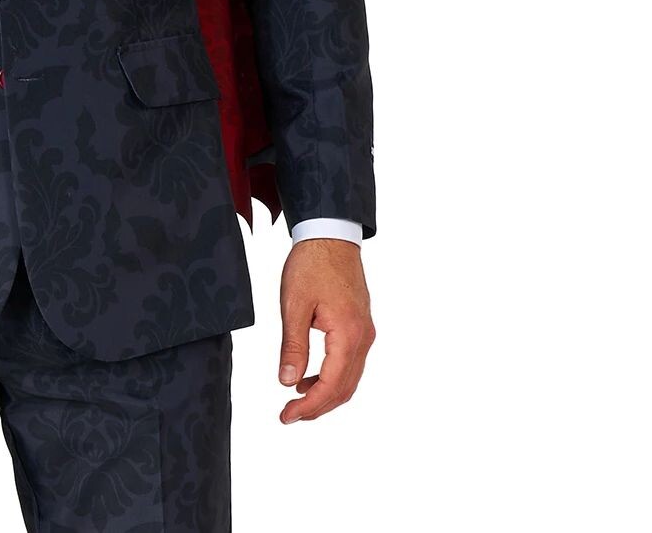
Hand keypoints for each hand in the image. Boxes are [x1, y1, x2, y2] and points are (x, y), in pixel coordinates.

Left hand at [277, 238, 374, 422]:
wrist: (330, 234)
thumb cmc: (311, 263)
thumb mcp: (294, 304)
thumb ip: (293, 346)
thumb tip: (287, 382)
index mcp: (348, 333)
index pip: (332, 385)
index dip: (310, 407)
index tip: (287, 416)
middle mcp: (363, 337)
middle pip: (345, 388)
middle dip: (318, 407)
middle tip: (289, 415)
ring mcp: (364, 332)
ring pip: (349, 378)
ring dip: (325, 394)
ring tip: (296, 400)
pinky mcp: (360, 326)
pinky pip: (349, 362)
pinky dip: (331, 377)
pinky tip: (309, 377)